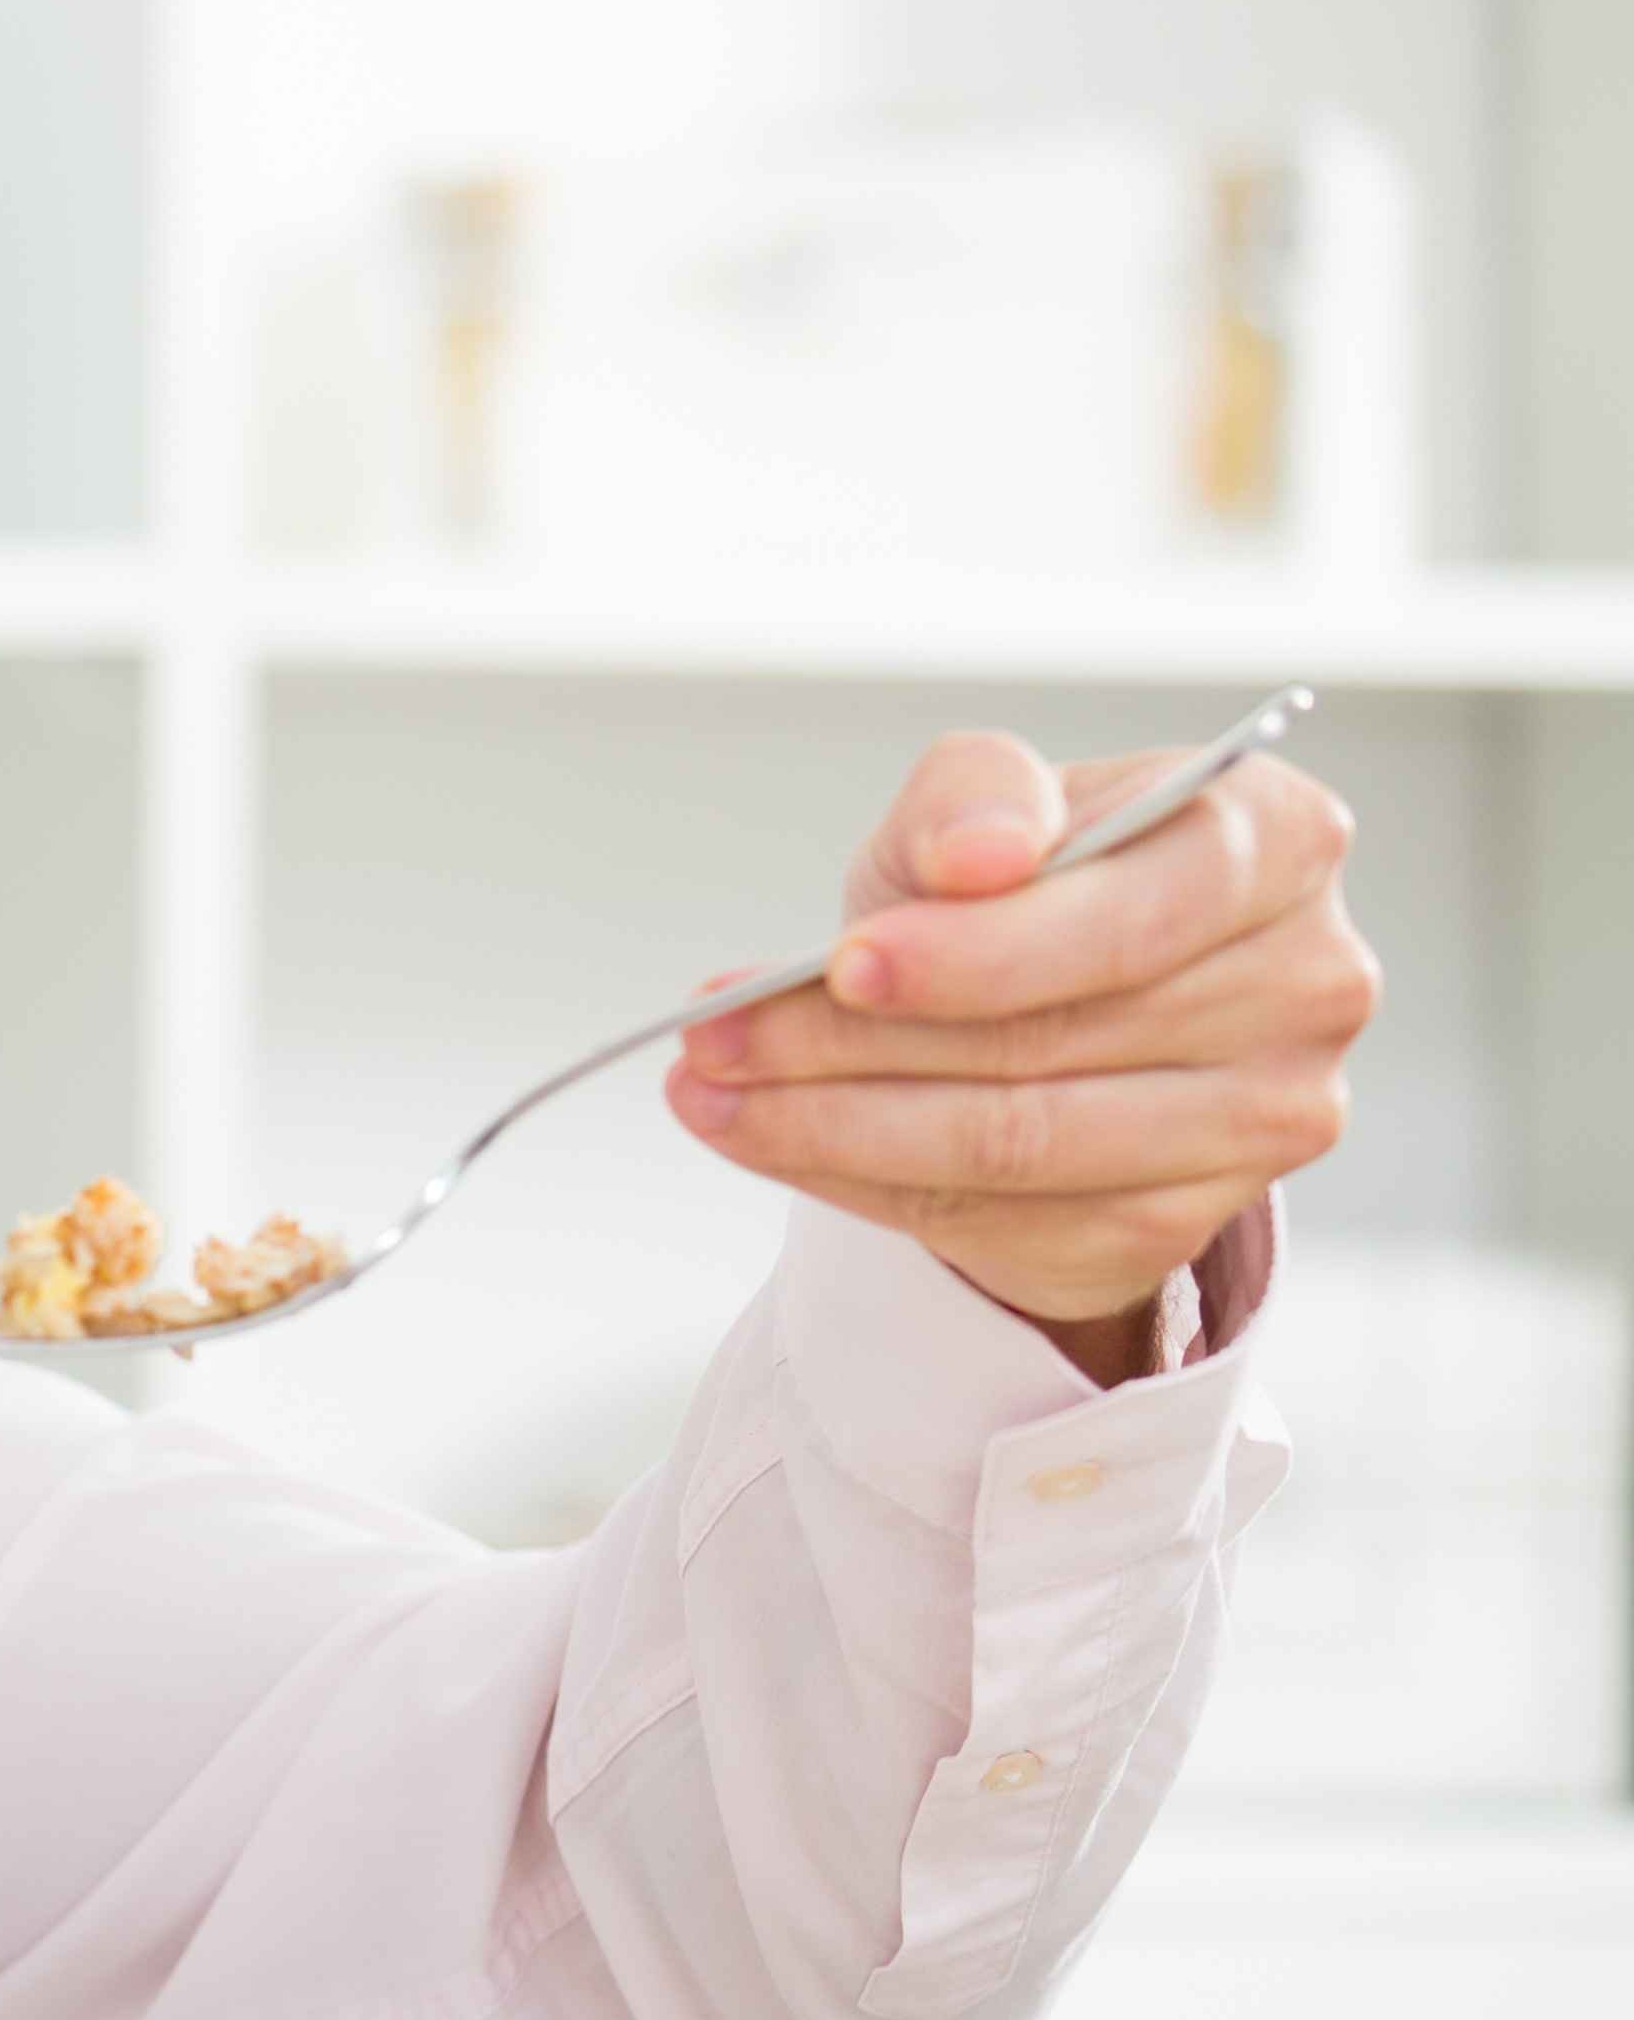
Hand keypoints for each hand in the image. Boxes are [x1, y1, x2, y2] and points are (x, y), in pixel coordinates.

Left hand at [666, 725, 1373, 1379]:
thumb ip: (973, 797)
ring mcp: (1265, 1116)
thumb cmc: (1021, 889)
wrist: (1041, 1007)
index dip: (977, 951)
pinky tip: (769, 1137)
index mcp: (1280, 840)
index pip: (1126, 913)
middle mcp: (1308, 982)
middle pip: (1053, 1038)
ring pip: (1016, 1140)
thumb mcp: (979, 809)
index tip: (844, 963)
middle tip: (713, 1034)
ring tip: (709, 1087)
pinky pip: (999, 1218)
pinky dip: (857, 1178)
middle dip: (852, 1040)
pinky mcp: (1185, 1222)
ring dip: (829, 1121)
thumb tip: (984, 855)